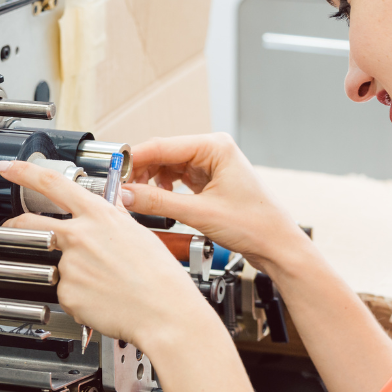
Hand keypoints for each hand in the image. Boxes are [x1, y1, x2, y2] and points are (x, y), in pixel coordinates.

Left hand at [0, 159, 217, 352]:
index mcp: (98, 216)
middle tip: (14, 228)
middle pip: (31, 223)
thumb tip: (107, 210)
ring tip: (105, 284)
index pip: (53, 184)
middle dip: (16, 225)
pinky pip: (67, 293)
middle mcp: (79, 237)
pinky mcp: (67, 294)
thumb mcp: (138, 233)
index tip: (8, 167)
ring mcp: (69, 266)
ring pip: (58, 266)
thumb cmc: (159, 276)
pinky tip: (103, 300)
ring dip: (74, 274)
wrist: (164, 312)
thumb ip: (113, 219)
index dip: (24, 172)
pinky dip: (81, 298)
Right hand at [125, 133, 306, 271]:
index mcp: (215, 147)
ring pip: (168, 168)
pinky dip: (164, 191)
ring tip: (138, 199)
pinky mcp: (210, 182)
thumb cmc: (256, 225)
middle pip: (163, 155)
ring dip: (151, 183)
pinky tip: (158, 202)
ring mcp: (212, 166)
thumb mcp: (199, 214)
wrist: (278, 246)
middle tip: (122, 190)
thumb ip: (158, 203)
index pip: (162, 146)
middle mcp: (213, 151)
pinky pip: (177, 180)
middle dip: (141, 173)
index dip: (135, 159)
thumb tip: (126, 195)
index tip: (114, 173)